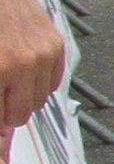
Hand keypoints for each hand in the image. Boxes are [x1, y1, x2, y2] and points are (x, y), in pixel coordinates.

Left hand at [0, 0, 64, 124]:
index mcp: (0, 69)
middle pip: (21, 115)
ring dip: (23, 95)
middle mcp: (25, 64)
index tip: (0, 118)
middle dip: (7, 108)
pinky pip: (53, 82)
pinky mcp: (57, 46)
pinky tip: (23, 67)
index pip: (4, 116)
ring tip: (9, 76)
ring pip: (39, 101)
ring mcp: (44, 55)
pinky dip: (38, 80)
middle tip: (0, 93)